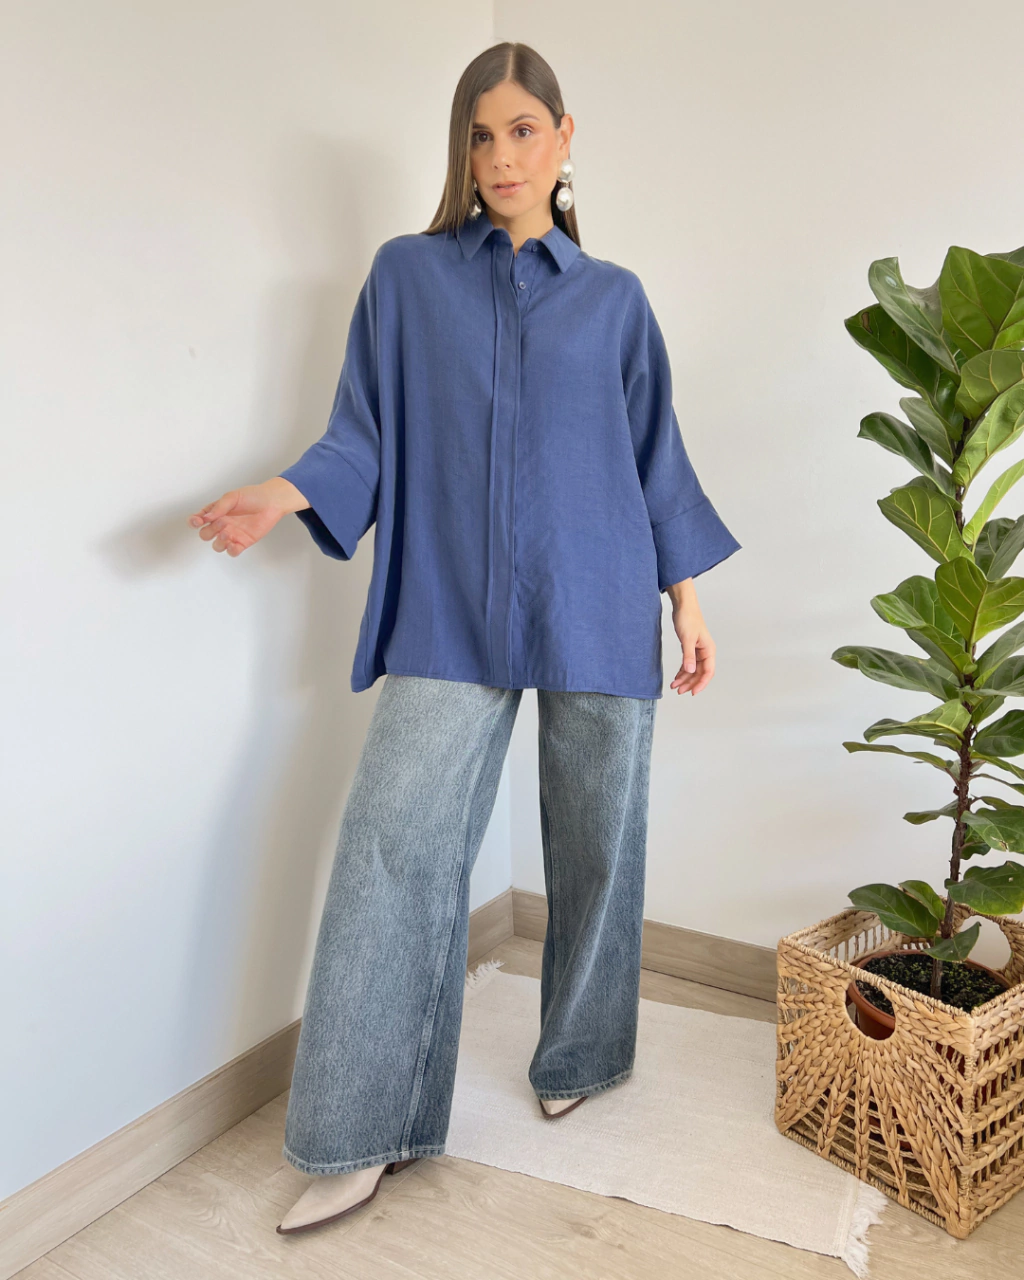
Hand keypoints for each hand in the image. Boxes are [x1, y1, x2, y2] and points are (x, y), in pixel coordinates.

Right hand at [187, 478, 308, 555]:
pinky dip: (230, 550)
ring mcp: (232, 534)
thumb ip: (219, 507)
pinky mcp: (243, 542)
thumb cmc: (252, 496)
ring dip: (219, 542)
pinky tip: (233, 544)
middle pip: (205, 535)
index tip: (198, 521)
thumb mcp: (233, 497)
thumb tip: (206, 517)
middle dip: (210, 531)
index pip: (198, 520)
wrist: (271, 502)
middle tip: (222, 523)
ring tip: (227, 533)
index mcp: (216, 512)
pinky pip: (232, 552)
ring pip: (217, 546)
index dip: (194, 522)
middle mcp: (222, 524)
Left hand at [665, 578, 715, 695]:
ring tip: (675, 686)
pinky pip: (688, 664)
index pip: (708, 672)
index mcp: (709, 650)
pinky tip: (676, 678)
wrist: (683, 606)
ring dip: (685, 679)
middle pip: (700, 673)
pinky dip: (682, 671)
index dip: (701, 683)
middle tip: (679, 691)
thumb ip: (688, 656)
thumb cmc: (688, 618)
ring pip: (693, 670)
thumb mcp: (687, 638)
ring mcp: (698, 651)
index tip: (693, 692)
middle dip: (690, 683)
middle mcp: (705, 652)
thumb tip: (690, 671)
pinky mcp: (691, 648)